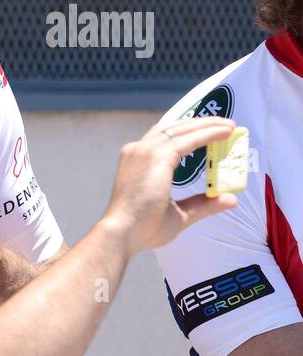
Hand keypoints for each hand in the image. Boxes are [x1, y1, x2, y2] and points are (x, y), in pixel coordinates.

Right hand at [103, 118, 237, 253]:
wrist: (124, 232)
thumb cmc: (143, 228)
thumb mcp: (178, 214)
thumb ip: (202, 204)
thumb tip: (230, 199)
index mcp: (137, 161)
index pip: (164, 139)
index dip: (188, 133)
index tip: (209, 133)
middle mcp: (138, 150)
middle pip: (173, 128)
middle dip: (200, 124)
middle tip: (225, 125)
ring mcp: (146, 151)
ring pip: (182, 129)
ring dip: (208, 125)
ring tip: (229, 126)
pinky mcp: (157, 156)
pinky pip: (190, 139)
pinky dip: (209, 134)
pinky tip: (226, 133)